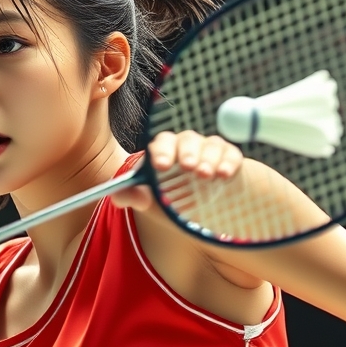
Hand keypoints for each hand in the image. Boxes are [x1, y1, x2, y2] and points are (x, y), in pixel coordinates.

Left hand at [111, 131, 243, 210]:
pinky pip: (230, 154)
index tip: (161, 166)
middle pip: (186, 140)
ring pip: (210, 146)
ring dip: (208, 159)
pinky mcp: (229, 158)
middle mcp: (186, 146)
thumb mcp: (153, 203)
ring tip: (206, 175)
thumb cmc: (174, 200)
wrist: (206, 206)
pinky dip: (228, 163)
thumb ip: (134, 197)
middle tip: (188, 167)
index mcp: (164, 152)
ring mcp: (209, 150)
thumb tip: (116, 196)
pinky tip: (224, 175)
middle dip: (187, 153)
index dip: (161, 152)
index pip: (160, 144)